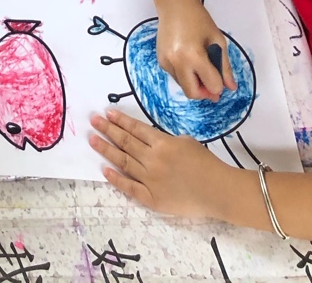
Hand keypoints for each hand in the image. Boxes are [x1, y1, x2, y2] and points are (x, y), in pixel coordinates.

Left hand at [90, 108, 231, 217]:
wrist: (218, 191)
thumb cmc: (206, 164)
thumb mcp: (186, 141)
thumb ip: (165, 140)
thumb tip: (149, 140)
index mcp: (162, 143)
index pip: (136, 129)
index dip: (120, 120)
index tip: (107, 113)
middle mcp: (153, 159)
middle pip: (126, 142)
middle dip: (108, 130)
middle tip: (94, 121)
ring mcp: (150, 179)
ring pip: (124, 162)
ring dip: (107, 149)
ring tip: (93, 139)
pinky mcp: (152, 198)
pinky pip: (130, 187)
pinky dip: (116, 179)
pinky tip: (105, 170)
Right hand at [156, 3, 235, 99]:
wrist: (174, 5)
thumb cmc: (199, 19)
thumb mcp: (217, 40)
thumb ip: (224, 66)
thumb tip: (231, 88)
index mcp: (193, 56)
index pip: (211, 85)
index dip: (220, 84)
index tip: (221, 75)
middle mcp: (177, 62)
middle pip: (192, 94)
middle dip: (205, 92)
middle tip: (211, 81)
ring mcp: (166, 63)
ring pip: (183, 86)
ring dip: (194, 83)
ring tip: (199, 64)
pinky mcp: (161, 61)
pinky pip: (176, 77)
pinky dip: (185, 74)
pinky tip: (188, 58)